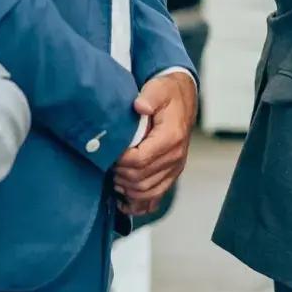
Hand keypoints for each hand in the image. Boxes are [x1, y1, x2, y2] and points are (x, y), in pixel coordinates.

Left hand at [114, 73, 197, 214]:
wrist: (183, 98)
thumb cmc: (168, 94)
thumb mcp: (158, 88)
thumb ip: (149, 97)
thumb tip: (140, 106)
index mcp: (171, 137)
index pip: (140, 160)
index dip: (120, 161)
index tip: (109, 153)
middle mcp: (176, 156)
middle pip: (141, 179)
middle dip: (120, 175)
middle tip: (107, 165)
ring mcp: (175, 167)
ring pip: (147, 192)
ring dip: (127, 189)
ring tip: (114, 178)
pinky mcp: (172, 173)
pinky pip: (156, 197)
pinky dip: (139, 203)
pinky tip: (124, 201)